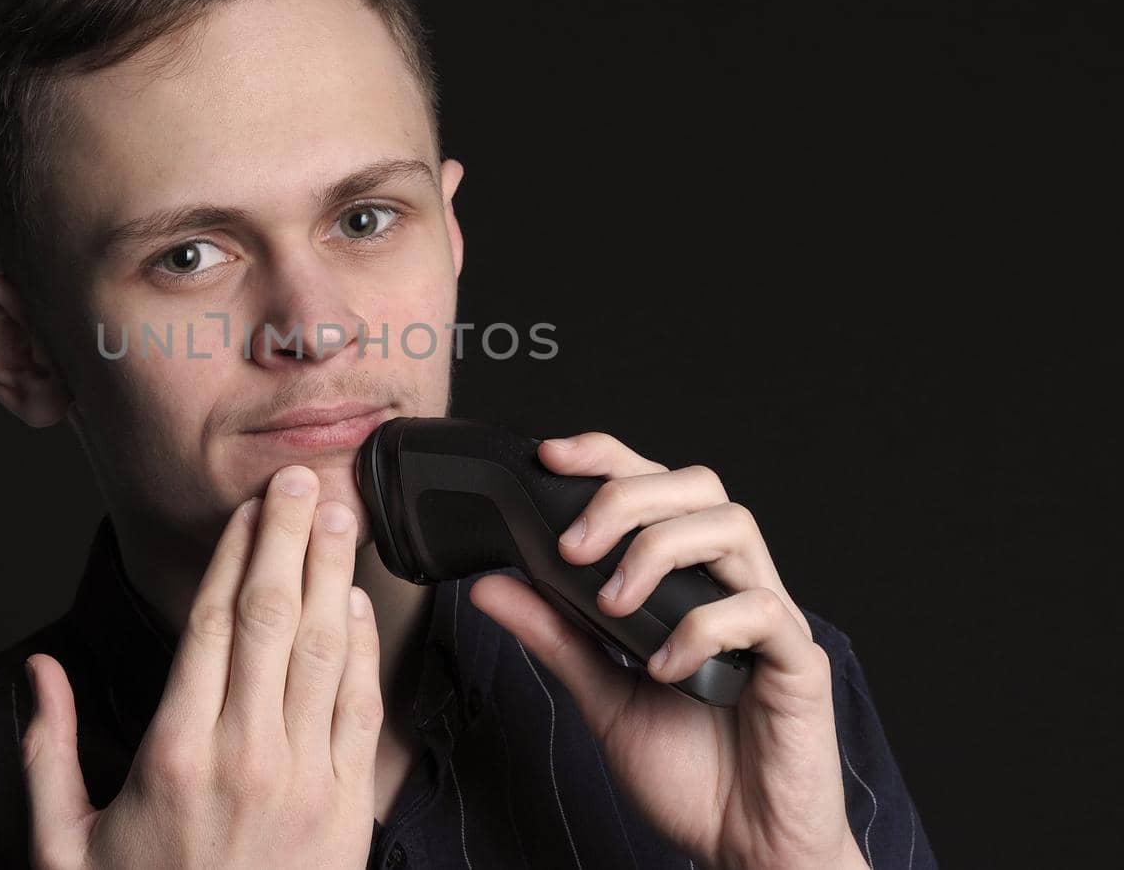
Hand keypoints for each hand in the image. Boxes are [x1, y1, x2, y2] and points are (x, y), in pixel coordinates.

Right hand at [21, 464, 381, 869]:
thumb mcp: (63, 847)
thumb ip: (49, 750)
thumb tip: (42, 670)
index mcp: (172, 754)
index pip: (212, 623)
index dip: (236, 553)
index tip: (249, 505)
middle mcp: (243, 756)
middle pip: (275, 617)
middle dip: (291, 538)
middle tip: (304, 480)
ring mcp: (304, 781)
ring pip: (325, 651)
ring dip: (335, 574)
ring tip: (341, 516)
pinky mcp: (348, 808)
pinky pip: (361, 709)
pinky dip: (363, 649)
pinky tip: (358, 604)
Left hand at [468, 432, 867, 869]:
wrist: (747, 848)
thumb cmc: (688, 769)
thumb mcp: (599, 693)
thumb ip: (553, 633)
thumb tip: (489, 583)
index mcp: (689, 580)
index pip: (657, 485)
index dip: (608, 456)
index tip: (550, 456)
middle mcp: (733, 584)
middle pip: (698, 485)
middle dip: (628, 496)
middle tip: (573, 547)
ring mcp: (771, 619)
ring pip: (732, 527)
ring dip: (660, 552)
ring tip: (613, 606)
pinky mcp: (799, 663)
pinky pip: (760, 611)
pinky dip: (702, 628)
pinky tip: (665, 667)